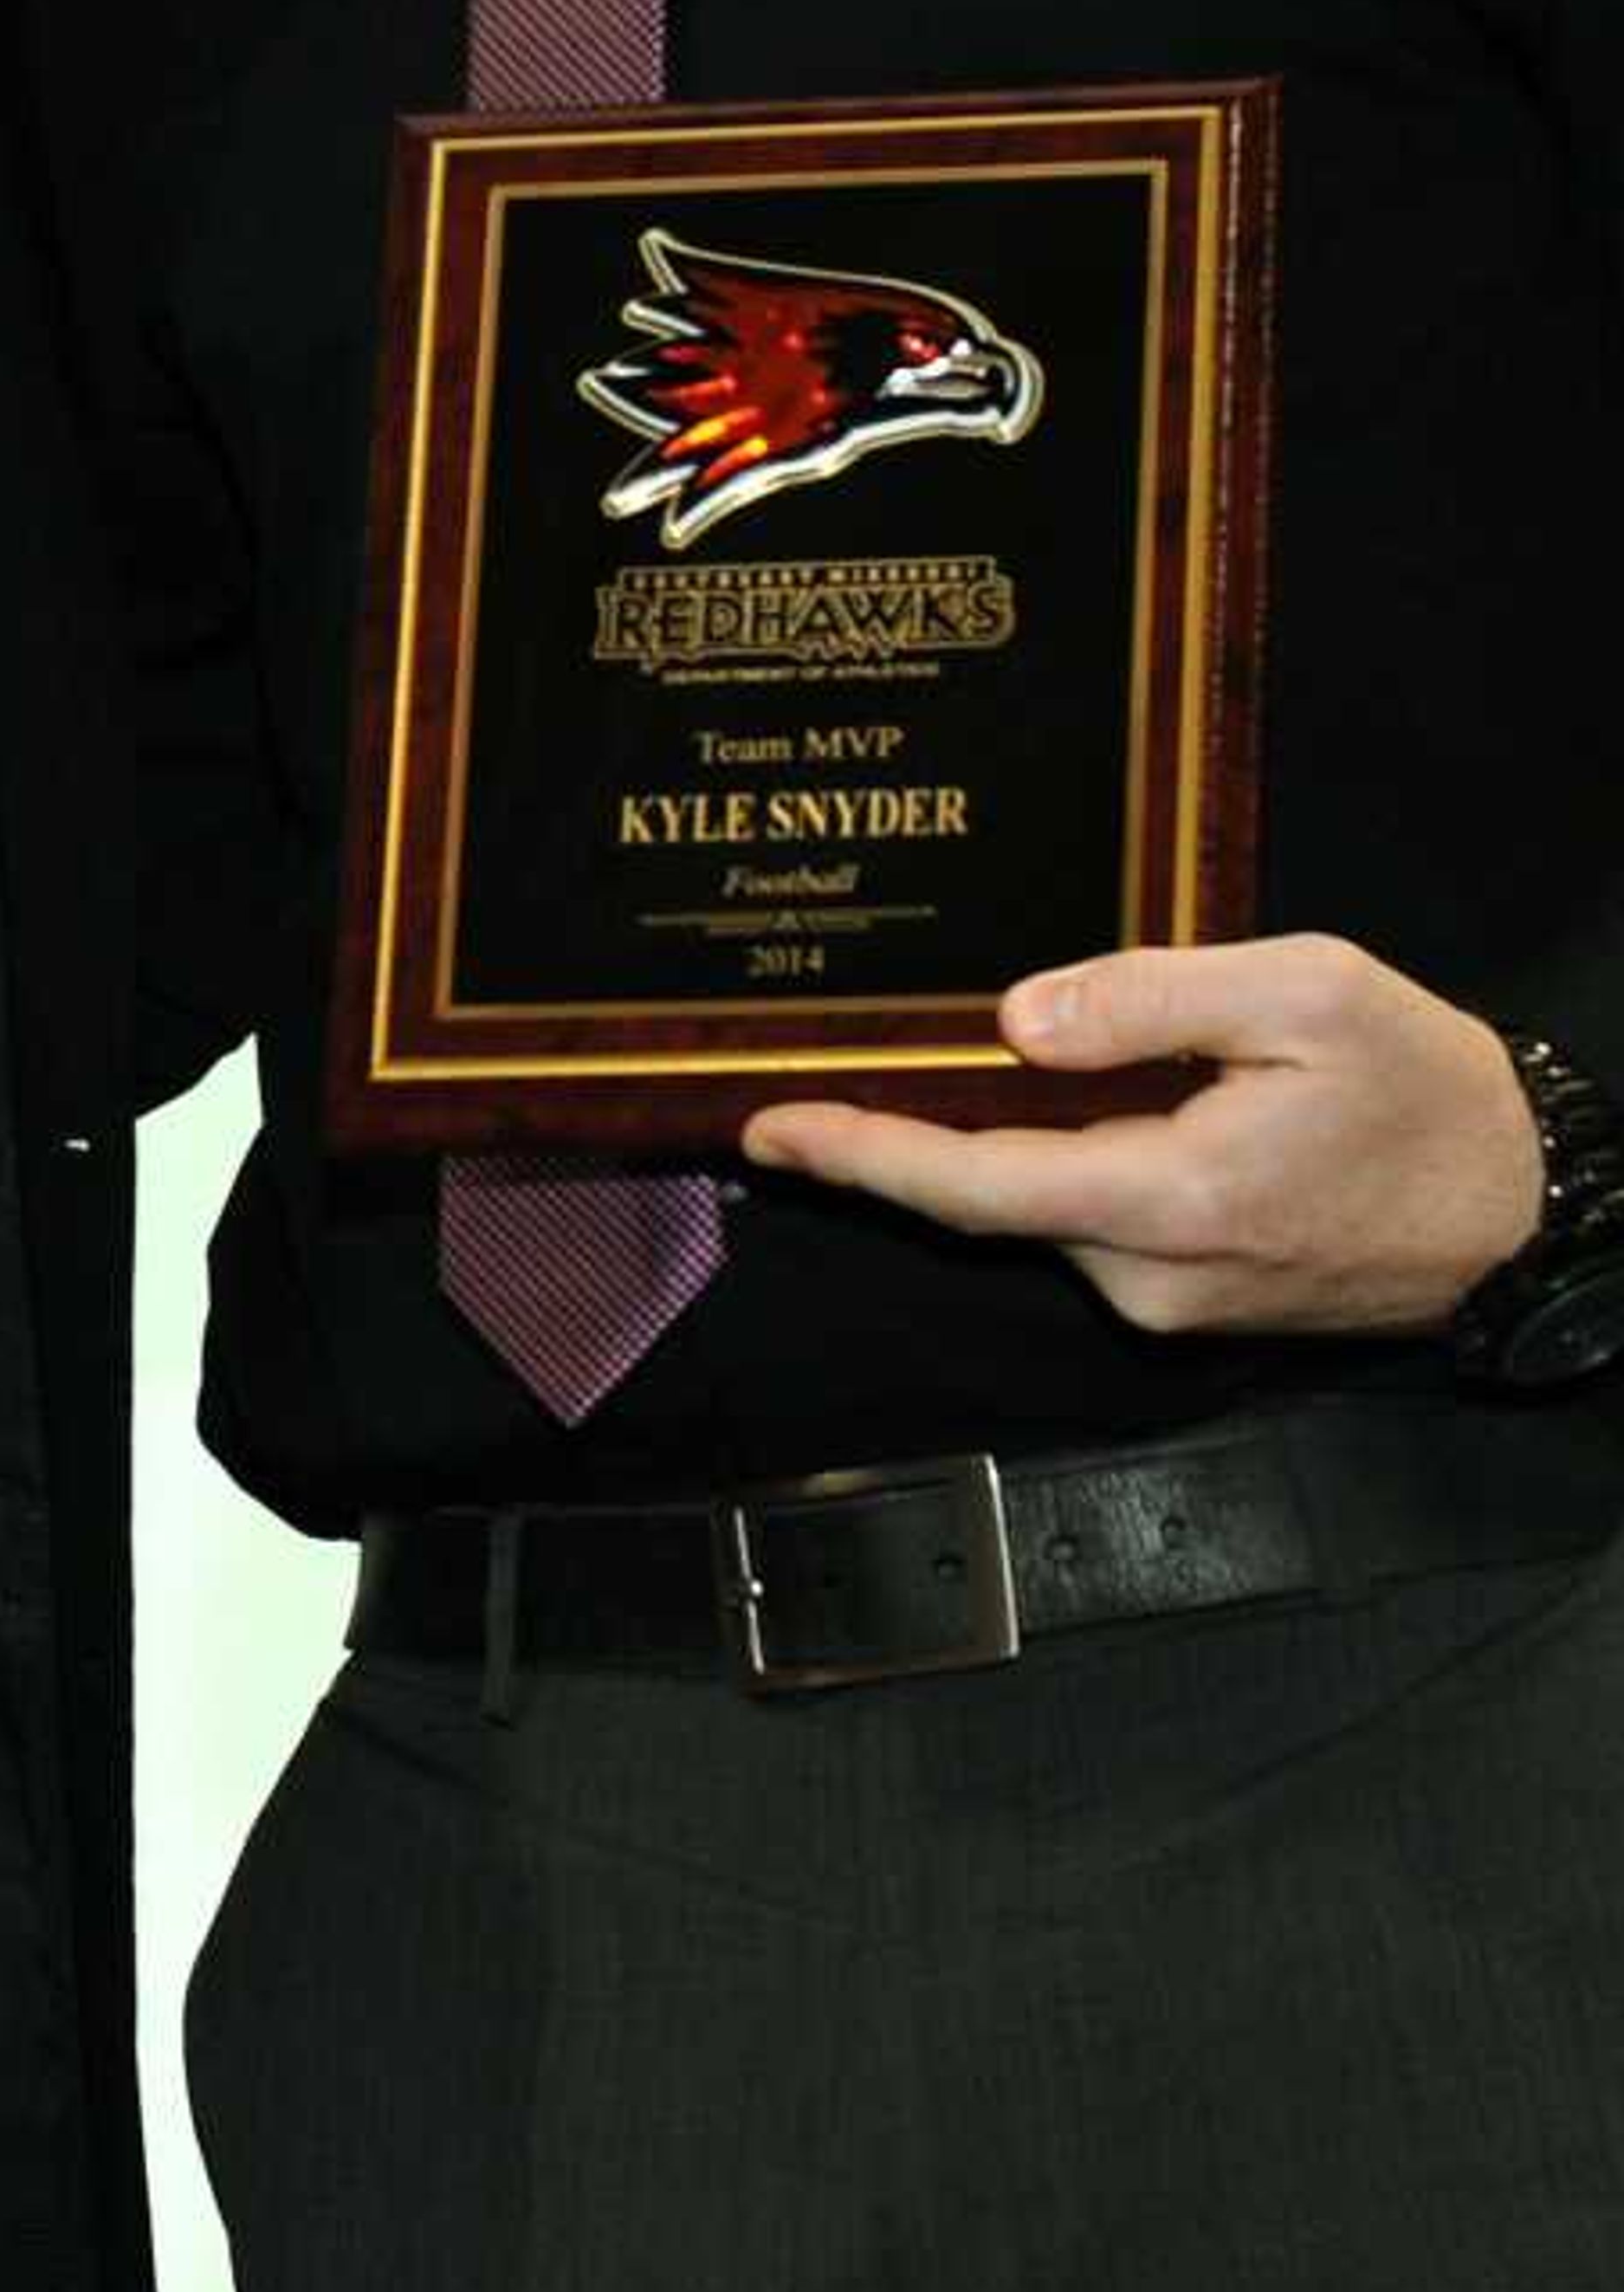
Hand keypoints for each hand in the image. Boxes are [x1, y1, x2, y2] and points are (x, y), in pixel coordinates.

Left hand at [739, 933, 1545, 1338]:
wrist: (1521, 1207)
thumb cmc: (1426, 1089)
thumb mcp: (1303, 992)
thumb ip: (1149, 999)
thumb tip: (1017, 1021)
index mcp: (1175, 1194)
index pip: (974, 1186)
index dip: (861, 1158)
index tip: (768, 1129)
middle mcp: (1156, 1271)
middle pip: (987, 1199)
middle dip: (896, 1138)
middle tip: (813, 1074)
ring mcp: (1173, 1298)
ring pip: (1041, 1209)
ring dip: (988, 1143)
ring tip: (948, 1062)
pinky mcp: (1192, 1299)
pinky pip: (1090, 1223)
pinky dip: (1051, 1166)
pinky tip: (1056, 1104)